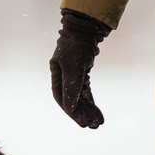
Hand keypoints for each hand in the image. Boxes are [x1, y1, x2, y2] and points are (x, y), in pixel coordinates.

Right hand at [50, 9, 110, 128]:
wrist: (87, 28)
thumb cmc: (77, 44)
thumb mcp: (74, 66)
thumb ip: (72, 86)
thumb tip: (71, 108)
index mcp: (56, 73)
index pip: (61, 97)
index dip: (71, 111)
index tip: (82, 122)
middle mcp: (63, 75)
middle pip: (72, 100)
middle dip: (82, 113)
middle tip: (92, 126)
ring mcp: (74, 74)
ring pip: (80, 97)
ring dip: (88, 110)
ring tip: (98, 123)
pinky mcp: (84, 73)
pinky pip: (87, 92)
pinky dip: (92, 102)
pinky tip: (98, 113)